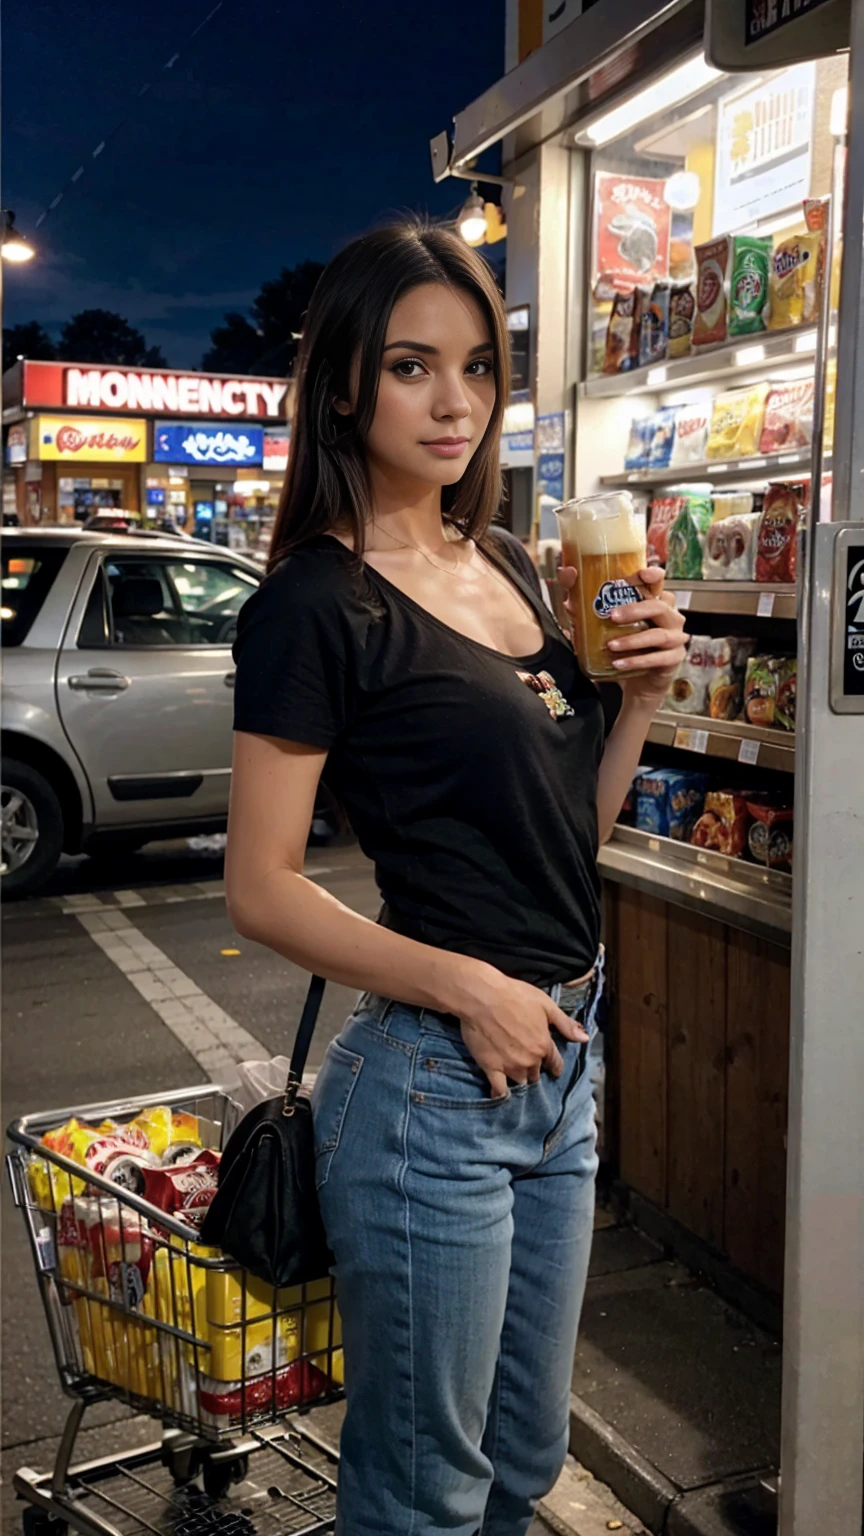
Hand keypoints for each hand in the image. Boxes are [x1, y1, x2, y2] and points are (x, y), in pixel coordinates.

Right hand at [449, 960, 588, 1099]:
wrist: (483, 997)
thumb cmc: (515, 996)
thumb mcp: (545, 1005)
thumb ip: (565, 1024)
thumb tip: (585, 1038)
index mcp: (544, 1045)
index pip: (555, 1063)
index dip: (554, 1066)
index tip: (552, 1069)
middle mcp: (530, 1060)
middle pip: (536, 1075)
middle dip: (535, 1070)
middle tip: (528, 1063)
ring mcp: (510, 1066)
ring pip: (520, 1082)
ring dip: (520, 1078)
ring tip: (514, 1073)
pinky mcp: (491, 1068)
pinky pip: (499, 1090)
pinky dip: (500, 1094)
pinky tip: (500, 1095)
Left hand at [559, 563, 686, 710]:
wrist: (638, 682)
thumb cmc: (625, 648)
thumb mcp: (606, 628)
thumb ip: (589, 614)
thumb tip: (569, 602)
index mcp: (656, 602)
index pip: (658, 583)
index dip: (653, 575)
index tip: (640, 573)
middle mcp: (670, 617)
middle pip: (659, 606)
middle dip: (635, 609)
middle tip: (611, 615)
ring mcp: (676, 638)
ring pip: (659, 635)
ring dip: (633, 639)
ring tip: (610, 645)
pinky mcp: (674, 659)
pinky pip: (657, 658)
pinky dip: (636, 660)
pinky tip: (618, 664)